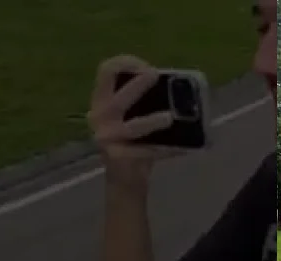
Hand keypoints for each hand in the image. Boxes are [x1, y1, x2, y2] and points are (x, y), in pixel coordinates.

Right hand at [88, 56, 176, 171]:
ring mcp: (107, 138)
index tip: (147, 66)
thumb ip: (143, 99)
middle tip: (155, 76)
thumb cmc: (131, 140)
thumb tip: (176, 84)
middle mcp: (99, 116)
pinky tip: (181, 148)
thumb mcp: (130, 115)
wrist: (124, 177)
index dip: (126, 63)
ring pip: (132, 128)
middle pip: (118, 97)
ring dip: (151, 122)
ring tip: (169, 118)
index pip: (106, 71)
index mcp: (101, 99)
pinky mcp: (118, 157)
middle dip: (136, 85)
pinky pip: (145, 152)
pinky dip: (165, 150)